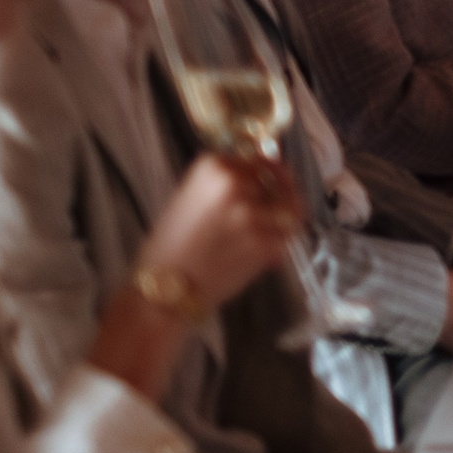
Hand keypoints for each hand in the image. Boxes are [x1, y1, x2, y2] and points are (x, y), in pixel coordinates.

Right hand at [138, 153, 300, 311]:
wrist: (162, 290)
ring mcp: (250, 212)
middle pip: (280, 182)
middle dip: (279, 199)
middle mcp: (234, 183)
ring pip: (290, 210)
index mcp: (213, 167)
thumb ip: (226, 184)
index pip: (259, 162)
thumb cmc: (171, 247)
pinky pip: (285, 238)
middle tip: (273, 216)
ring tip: (265, 237)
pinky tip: (258, 256)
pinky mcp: (262, 241)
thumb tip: (265, 177)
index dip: (268, 177)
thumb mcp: (191, 198)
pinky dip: (276, 247)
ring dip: (281, 224)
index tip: (268, 187)